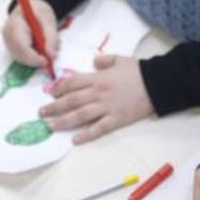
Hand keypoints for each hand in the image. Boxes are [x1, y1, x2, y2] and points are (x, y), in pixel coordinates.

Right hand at [2, 0, 58, 69]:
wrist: (31, 9)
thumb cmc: (39, 13)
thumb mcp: (49, 22)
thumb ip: (51, 38)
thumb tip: (51, 56)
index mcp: (15, 23)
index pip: (21, 45)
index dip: (33, 57)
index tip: (46, 61)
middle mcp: (8, 33)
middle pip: (19, 54)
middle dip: (35, 60)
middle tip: (49, 60)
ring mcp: (7, 41)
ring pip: (20, 58)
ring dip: (34, 60)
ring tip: (45, 50)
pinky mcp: (10, 47)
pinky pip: (20, 57)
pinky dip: (31, 58)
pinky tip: (39, 50)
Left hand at [39, 54, 153, 143]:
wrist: (157, 83)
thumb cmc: (139, 71)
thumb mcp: (120, 60)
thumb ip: (105, 60)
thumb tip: (94, 62)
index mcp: (99, 77)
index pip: (73, 83)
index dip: (59, 89)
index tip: (49, 94)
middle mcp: (99, 92)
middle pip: (71, 100)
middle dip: (54, 107)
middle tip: (41, 113)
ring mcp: (107, 107)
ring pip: (80, 115)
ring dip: (64, 121)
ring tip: (51, 126)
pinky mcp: (117, 119)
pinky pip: (98, 128)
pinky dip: (86, 134)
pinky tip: (75, 140)